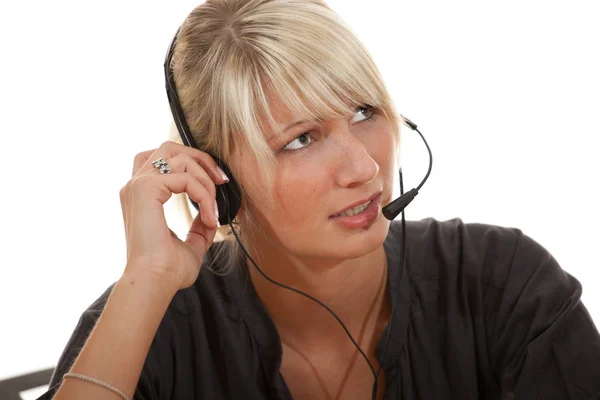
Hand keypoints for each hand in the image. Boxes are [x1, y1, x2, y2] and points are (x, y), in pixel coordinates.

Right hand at [119, 141, 227, 289]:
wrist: (155, 282)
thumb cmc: (167, 270)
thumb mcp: (190, 244)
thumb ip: (199, 227)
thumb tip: (210, 217)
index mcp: (141, 196)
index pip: (163, 160)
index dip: (193, 164)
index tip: (218, 184)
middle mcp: (135, 186)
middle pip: (169, 147)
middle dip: (200, 159)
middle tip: (221, 180)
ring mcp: (137, 185)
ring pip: (179, 158)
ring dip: (205, 180)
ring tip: (214, 209)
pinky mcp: (145, 189)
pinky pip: (185, 178)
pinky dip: (203, 195)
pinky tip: (208, 218)